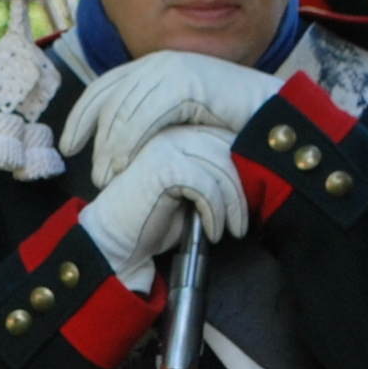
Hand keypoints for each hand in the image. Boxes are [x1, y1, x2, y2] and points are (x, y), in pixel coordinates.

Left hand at [60, 49, 283, 186]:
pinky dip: (131, 139)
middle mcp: (159, 63)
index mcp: (153, 68)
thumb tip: (116, 141)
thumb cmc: (228, 125)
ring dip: (111, 144)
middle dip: (94, 135)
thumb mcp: (178, 121)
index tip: (69, 145)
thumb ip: (151, 122)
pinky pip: (148, 111)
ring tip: (107, 176)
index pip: (105, 87)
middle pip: (109, 96)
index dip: (82, 115)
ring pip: (125, 106)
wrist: (272, 117)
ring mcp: (174, 69)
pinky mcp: (189, 81)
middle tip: (94, 173)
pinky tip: (125, 163)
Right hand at [76, 127, 249, 291]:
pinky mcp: (162, 165)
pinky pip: (207, 185)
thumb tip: (251, 168)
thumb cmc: (152, 218)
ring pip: (221, 165)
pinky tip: (213, 232)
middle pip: (228, 146)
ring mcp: (163, 143)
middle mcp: (169, 128)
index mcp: (175, 127)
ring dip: (233, 204)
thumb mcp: (190, 190)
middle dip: (241, 187)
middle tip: (240, 221)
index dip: (243, 167)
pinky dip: (216, 212)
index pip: (225, 135)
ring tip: (231, 229)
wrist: (116, 241)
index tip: (246, 203)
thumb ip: (213, 171)